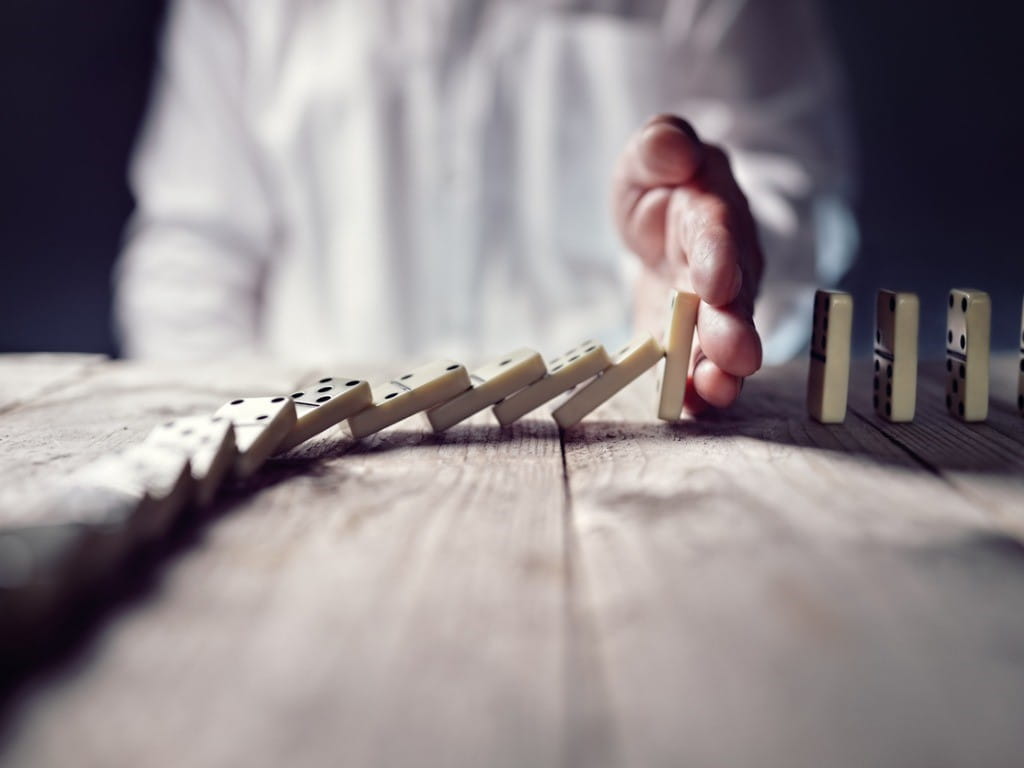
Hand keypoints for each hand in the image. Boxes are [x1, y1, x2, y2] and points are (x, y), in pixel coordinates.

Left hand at [613, 114, 763, 411]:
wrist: (663, 224)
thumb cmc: (661, 185)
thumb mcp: (651, 154)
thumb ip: (661, 145)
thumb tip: (675, 147)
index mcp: (711, 213)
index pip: (718, 233)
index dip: (719, 257)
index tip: (718, 283)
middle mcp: (723, 267)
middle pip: (732, 300)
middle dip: (732, 328)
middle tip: (736, 356)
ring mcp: (709, 310)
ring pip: (721, 341)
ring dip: (720, 369)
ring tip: (718, 393)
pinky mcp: (686, 340)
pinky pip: (693, 367)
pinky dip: (694, 391)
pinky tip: (691, 409)